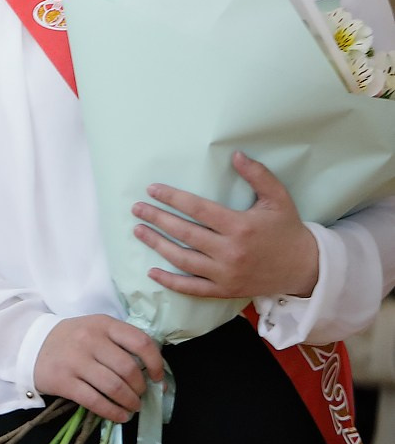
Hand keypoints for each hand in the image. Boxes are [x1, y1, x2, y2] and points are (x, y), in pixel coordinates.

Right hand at [35, 315, 167, 422]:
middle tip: (140, 395)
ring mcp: (75, 361)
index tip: (157, 378)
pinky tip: (120, 416)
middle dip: (140, 388)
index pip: (140, 342)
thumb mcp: (96, 330)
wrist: (29, 345)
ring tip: (132, 407)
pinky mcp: (63, 381)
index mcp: (103, 324)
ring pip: (114, 387)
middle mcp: (89, 340)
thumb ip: (122, 345)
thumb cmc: (71, 340)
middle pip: (128, 369)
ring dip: (130, 402)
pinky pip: (95, 401)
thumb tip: (154, 376)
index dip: (156, 363)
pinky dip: (113, 412)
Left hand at [135, 152, 320, 301]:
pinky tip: (152, 271)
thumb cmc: (287, 230)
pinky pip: (192, 288)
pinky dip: (171, 281)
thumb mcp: (278, 199)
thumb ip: (258, 175)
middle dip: (157, 219)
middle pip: (184, 233)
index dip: (172, 198)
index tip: (152, 189)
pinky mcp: (225, 290)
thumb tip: (235, 154)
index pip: (198, 209)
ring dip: (157, 245)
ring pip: (183, 259)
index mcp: (240, 226)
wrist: (306, 269)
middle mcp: (230, 251)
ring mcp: (226, 273)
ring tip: (138, 231)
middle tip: (137, 208)